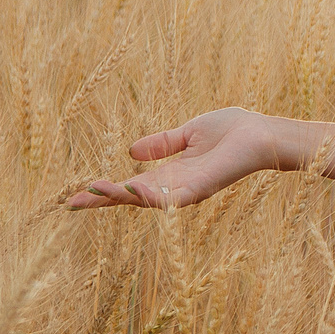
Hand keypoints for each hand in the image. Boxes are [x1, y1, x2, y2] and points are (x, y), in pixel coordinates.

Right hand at [65, 106, 268, 209]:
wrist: (263, 133)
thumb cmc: (234, 131)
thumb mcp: (189, 133)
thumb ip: (162, 143)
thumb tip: (131, 151)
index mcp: (171, 175)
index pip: (131, 185)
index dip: (105, 189)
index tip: (76, 194)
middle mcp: (175, 188)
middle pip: (132, 198)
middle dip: (103, 200)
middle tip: (71, 202)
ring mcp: (187, 191)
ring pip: (146, 200)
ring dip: (119, 196)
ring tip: (92, 191)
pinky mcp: (201, 188)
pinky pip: (171, 198)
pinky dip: (150, 195)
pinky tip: (130, 188)